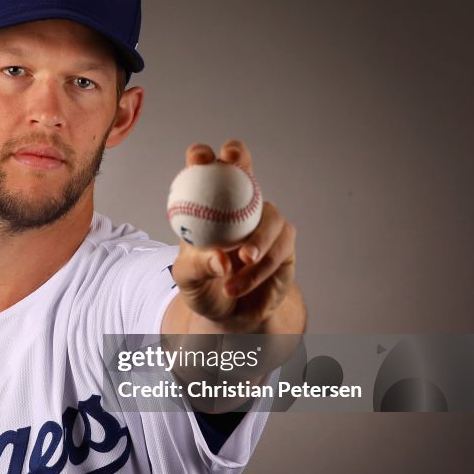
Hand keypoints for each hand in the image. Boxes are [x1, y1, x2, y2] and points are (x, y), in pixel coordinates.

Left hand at [170, 140, 297, 332]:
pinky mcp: (284, 245)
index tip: (199, 158)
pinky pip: (279, 249)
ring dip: (258, 238)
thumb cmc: (203, 289)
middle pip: (244, 171)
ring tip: (243, 260)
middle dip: (240, 158)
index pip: (204, 173)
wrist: (229, 316)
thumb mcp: (188, 282)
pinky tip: (238, 285)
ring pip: (271, 216)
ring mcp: (264, 224)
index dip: (202, 157)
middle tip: (234, 162)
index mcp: (207, 209)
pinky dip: (259, 269)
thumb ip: (198, 268)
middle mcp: (238, 209)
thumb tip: (220, 259)